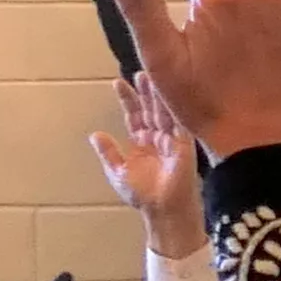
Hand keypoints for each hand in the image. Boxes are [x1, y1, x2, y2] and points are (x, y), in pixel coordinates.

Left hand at [88, 73, 205, 259]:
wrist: (163, 211)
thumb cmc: (143, 196)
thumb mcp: (118, 172)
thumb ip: (108, 153)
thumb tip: (95, 135)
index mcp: (142, 143)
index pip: (134, 115)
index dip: (127, 100)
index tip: (117, 82)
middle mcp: (158, 137)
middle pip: (151, 109)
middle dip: (145, 90)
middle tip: (141, 70)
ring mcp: (172, 139)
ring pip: (164, 111)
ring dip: (158, 94)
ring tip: (151, 74)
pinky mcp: (184, 144)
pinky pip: (178, 122)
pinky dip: (173, 108)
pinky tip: (168, 94)